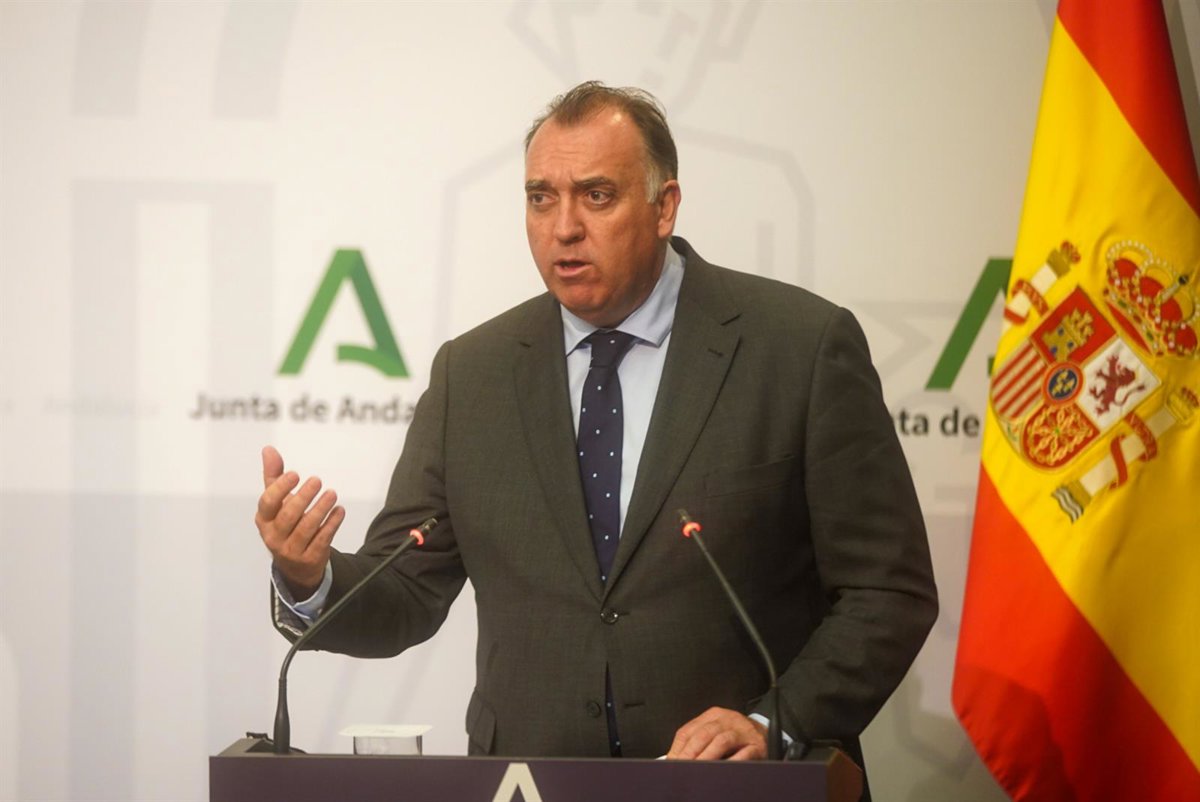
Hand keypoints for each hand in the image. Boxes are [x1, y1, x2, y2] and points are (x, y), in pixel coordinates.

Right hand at [254, 445, 344, 597]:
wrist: (294, 565)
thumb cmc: (285, 525)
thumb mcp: (277, 503)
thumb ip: (274, 476)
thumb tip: (268, 449)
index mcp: (264, 520)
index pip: (267, 504)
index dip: (281, 488)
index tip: (295, 474)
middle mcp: (274, 536)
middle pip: (288, 516)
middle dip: (304, 497)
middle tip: (317, 480)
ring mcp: (291, 550)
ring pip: (306, 528)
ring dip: (320, 509)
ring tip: (332, 494)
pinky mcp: (309, 558)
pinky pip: (322, 540)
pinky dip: (332, 524)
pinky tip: (340, 510)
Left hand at [666, 707, 767, 760]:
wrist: (766, 732)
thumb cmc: (736, 735)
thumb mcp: (715, 732)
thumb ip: (697, 742)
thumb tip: (676, 759)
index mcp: (713, 715)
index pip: (689, 730)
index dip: (678, 748)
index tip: (671, 761)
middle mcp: (727, 719)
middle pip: (703, 734)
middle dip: (690, 753)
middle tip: (682, 767)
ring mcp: (743, 730)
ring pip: (721, 741)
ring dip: (708, 757)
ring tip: (698, 769)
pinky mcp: (757, 744)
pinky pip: (743, 753)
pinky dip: (732, 762)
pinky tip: (722, 769)